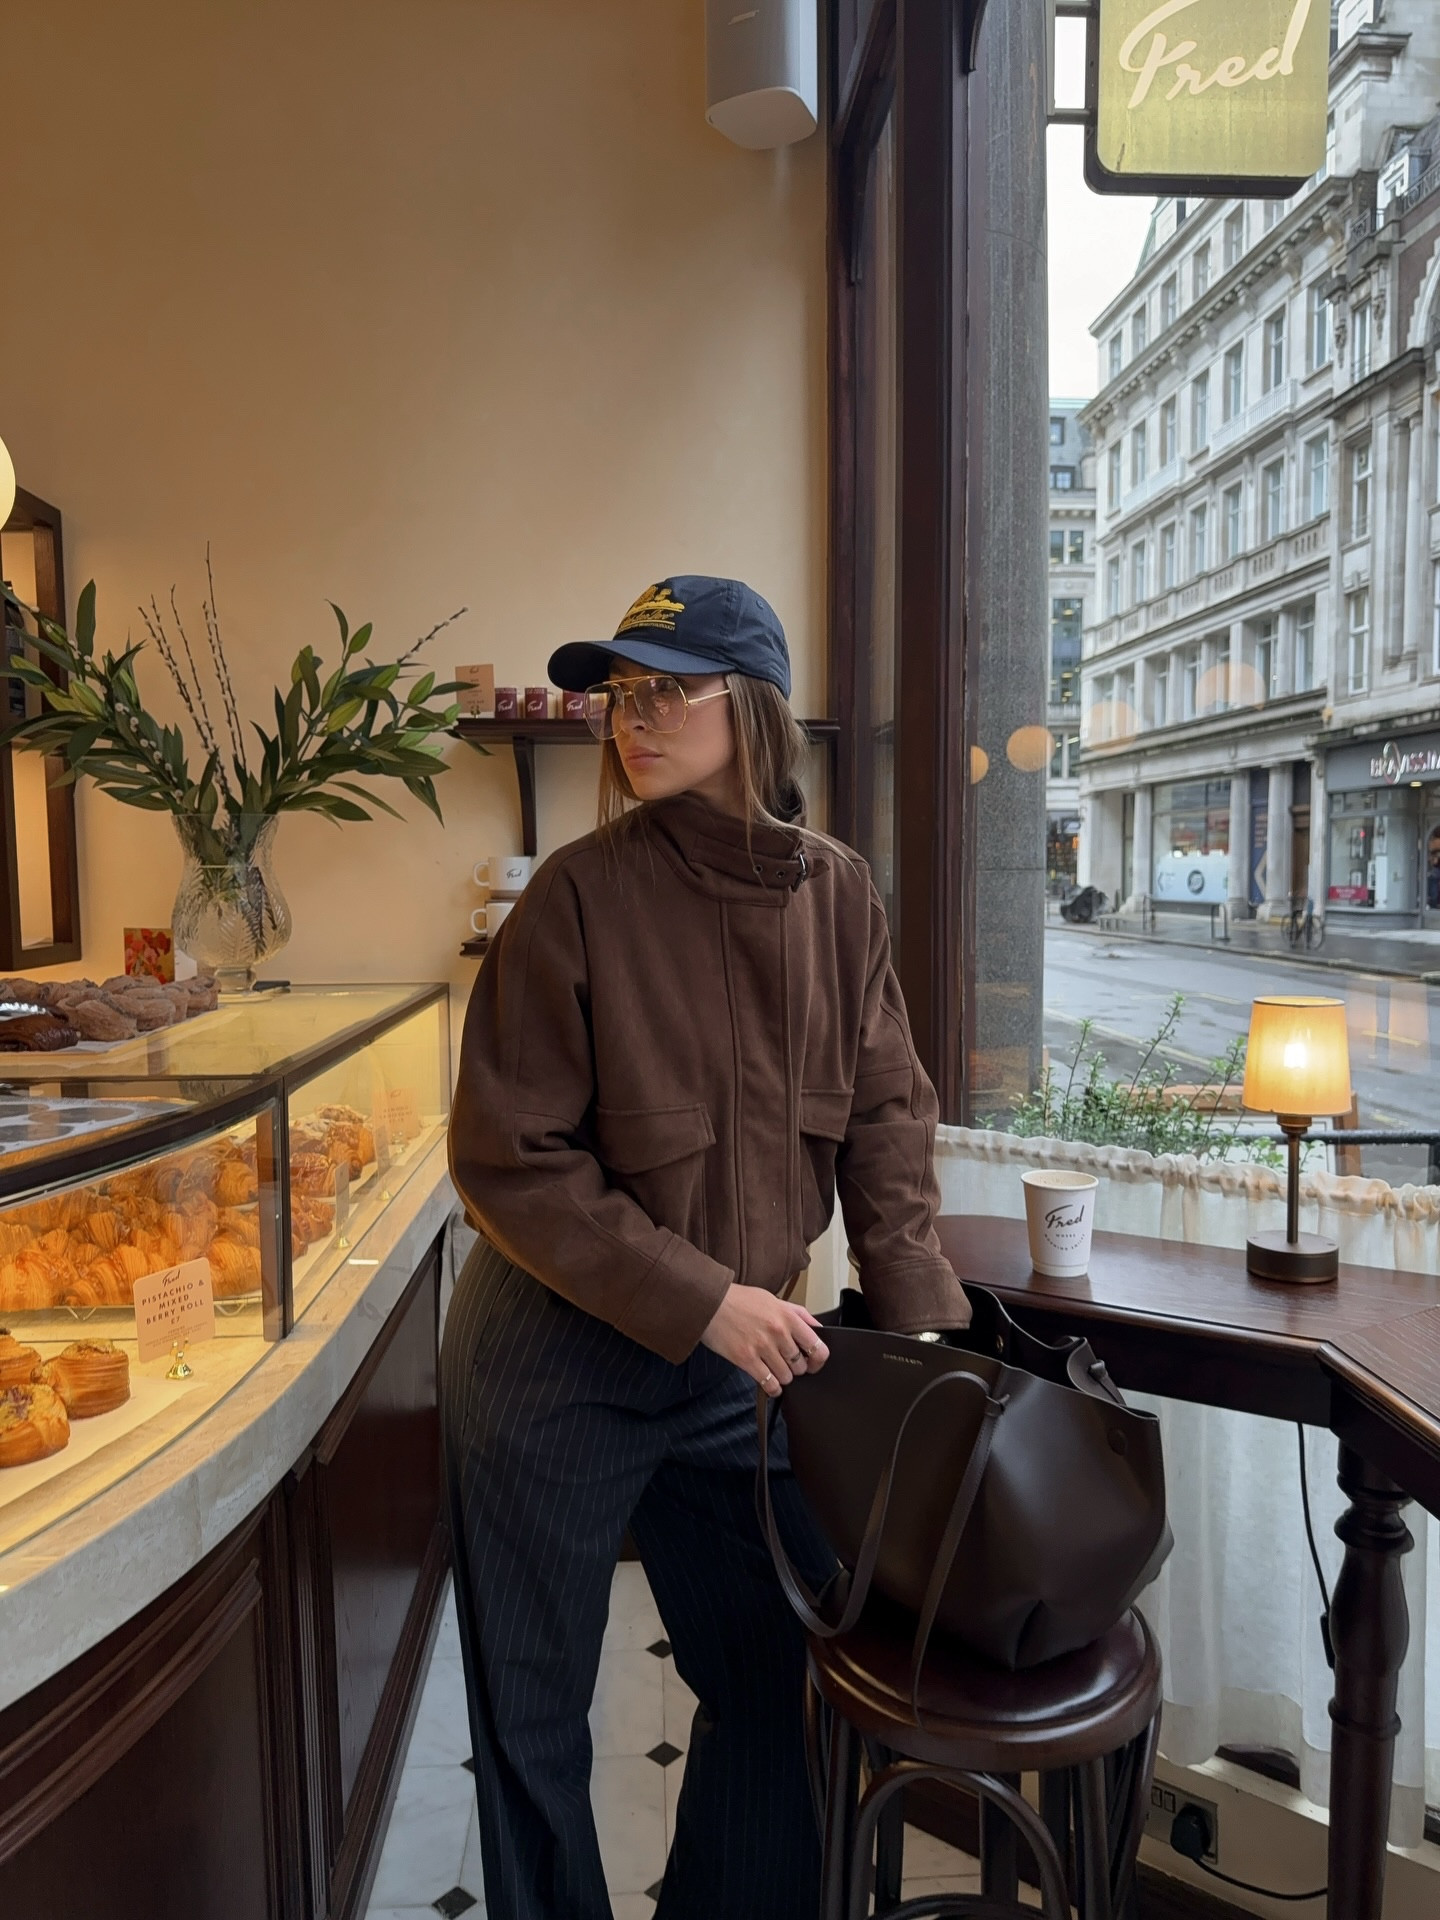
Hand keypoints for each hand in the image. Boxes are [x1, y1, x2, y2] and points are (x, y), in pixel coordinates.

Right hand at [700, 1286, 830, 1397]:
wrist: (710, 1303)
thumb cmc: (740, 1300)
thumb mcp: (773, 1300)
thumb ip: (797, 1314)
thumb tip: (816, 1328)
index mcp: (788, 1317)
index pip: (817, 1347)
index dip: (818, 1360)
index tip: (813, 1363)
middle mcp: (778, 1332)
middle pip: (801, 1365)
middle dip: (796, 1368)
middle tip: (787, 1364)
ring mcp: (762, 1347)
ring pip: (786, 1376)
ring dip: (783, 1377)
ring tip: (775, 1370)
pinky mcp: (746, 1359)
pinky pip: (769, 1383)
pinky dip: (772, 1387)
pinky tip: (770, 1383)